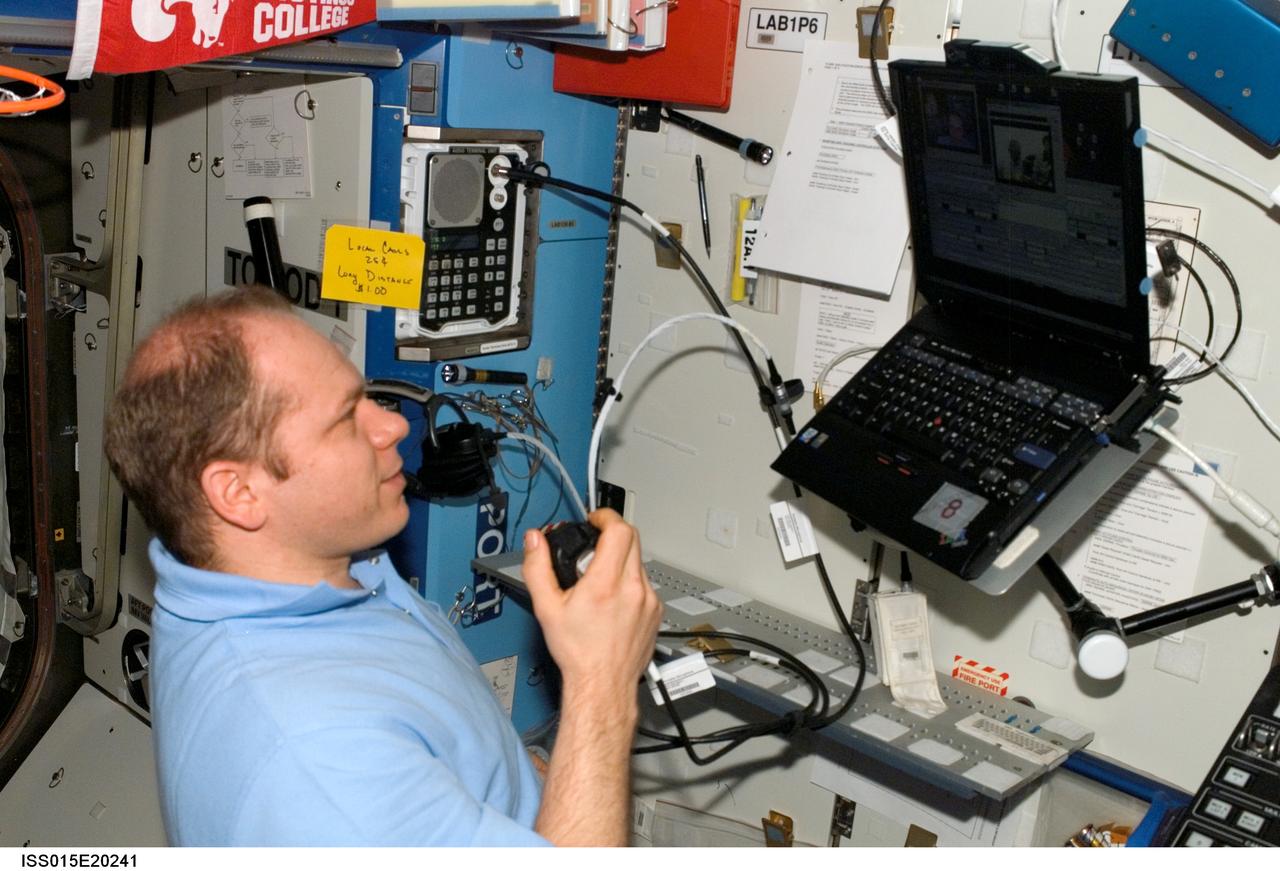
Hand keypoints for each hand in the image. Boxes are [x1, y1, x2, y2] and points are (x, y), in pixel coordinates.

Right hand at [522, 509, 660, 707]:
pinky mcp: (656, 612)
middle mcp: (633, 589)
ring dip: (621, 560)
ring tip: (600, 580)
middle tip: (594, 545)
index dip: (606, 517)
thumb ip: (537, 568)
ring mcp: (649, 600)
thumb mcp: (547, 609)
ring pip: (639, 562)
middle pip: (632, 539)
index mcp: (605, 584)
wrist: (603, 684)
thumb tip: (535, 541)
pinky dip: (630, 582)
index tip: (595, 520)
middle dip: (612, 535)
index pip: (619, 530)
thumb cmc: (578, 653)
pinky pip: (645, 584)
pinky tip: (615, 600)